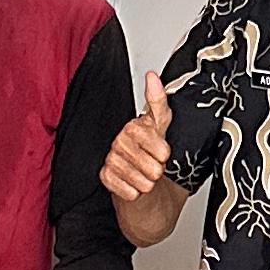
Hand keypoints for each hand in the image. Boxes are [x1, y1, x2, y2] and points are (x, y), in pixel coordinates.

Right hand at [101, 69, 175, 209]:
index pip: (161, 150)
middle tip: (152, 165)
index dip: (165, 155)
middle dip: (157, 171)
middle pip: (153, 169)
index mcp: (133, 127)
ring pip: (143, 183)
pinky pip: (129, 193)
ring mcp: (111, 160)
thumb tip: (152, 77)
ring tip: (144, 175)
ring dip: (148, 183)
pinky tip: (134, 184)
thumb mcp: (161, 123)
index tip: (163, 153)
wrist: (137, 174)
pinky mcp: (105, 177)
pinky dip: (135, 192)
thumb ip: (158, 101)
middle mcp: (119, 142)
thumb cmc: (151, 149)